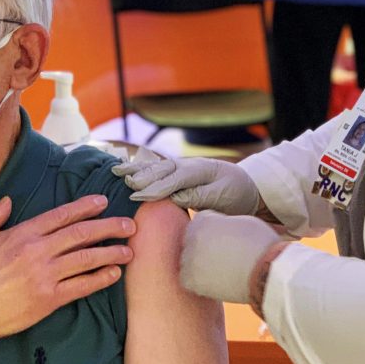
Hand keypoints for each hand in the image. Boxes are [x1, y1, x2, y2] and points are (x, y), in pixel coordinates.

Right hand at [0, 194, 136, 344]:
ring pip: (87, 258)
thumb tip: (7, 200)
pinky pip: (81, 286)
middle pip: (82, 233)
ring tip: (128, 250)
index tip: (103, 202)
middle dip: (109, 227)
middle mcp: (38, 250)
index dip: (85, 207)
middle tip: (130, 225)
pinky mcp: (48, 299)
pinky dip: (100, 279)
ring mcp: (45, 275)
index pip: (62, 215)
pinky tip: (114, 274)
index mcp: (23, 233)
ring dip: (111, 253)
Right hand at [112, 157, 259, 214]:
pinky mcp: (180, 172)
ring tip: (116, 171)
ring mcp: (183, 166)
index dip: (154, 188)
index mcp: (199, 171)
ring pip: (157, 166)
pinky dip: (142, 168)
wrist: (248, 186)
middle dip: (140, 176)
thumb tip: (174, 197)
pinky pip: (159, 168)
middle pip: (160, 170)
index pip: (173, 180)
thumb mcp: (222, 197)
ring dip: (137, 169)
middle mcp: (188, 165)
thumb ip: (199, 196)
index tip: (136, 196)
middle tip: (120, 182)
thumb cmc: (236, 194)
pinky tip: (128, 168)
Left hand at [179, 211, 282, 303]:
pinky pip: (188, 279)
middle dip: (205, 247)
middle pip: (192, 241)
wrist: (266, 271)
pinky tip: (217, 281)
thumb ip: (222, 224)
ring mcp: (188, 258)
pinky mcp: (189, 280)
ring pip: (189, 260)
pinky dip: (199, 281)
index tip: (227, 240)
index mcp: (203, 218)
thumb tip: (218, 233)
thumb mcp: (241, 221)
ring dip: (200, 264)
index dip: (215, 231)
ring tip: (223, 270)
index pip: (201, 223)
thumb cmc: (260, 244)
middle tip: (225, 257)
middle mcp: (191, 236)